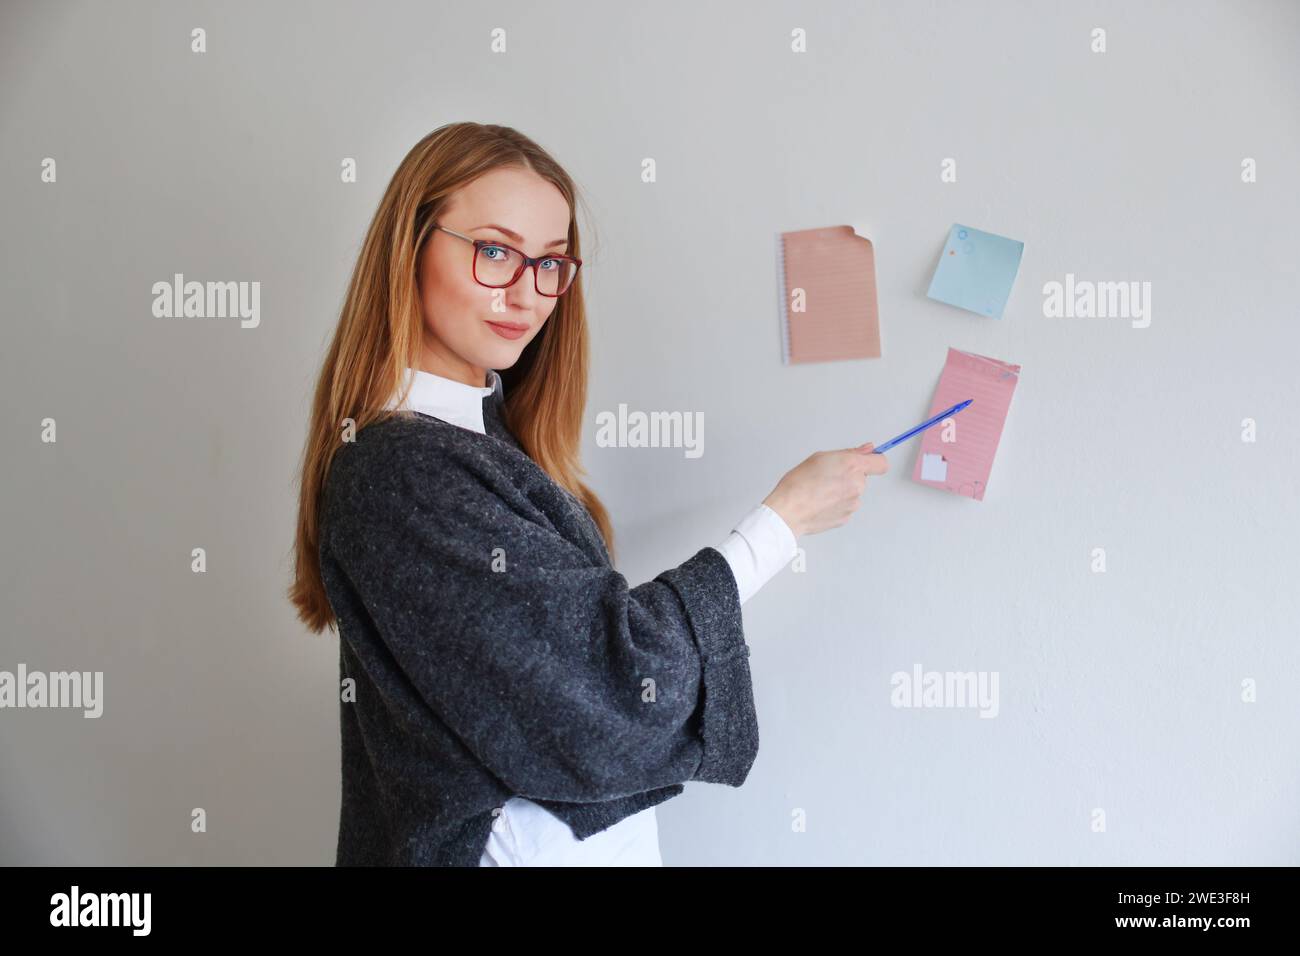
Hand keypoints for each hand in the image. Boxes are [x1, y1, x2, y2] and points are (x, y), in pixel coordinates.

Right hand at [761, 442, 888, 537]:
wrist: (788, 511)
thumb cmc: (798, 484)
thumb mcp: (820, 457)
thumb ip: (849, 453)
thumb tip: (867, 450)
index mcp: (852, 466)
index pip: (881, 463)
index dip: (875, 460)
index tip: (869, 459)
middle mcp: (857, 485)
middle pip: (863, 478)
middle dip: (850, 475)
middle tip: (828, 476)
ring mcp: (853, 503)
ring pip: (853, 493)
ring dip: (842, 490)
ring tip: (821, 490)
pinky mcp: (846, 517)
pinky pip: (845, 506)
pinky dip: (836, 503)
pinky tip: (821, 501)